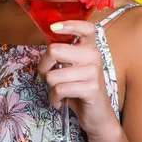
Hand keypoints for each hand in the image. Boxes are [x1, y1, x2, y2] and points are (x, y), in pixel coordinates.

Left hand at [37, 20, 117, 138]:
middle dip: (43, 67)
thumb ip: (63, 57)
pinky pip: (59, 89)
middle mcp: (94, 56)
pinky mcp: (91, 88)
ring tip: (58, 92)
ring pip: (53, 75)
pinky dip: (54, 98)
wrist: (98, 116)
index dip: (69, 25)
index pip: (86, 28)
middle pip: (55, 50)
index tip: (54, 27)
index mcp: (90, 48)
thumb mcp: (72, 70)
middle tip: (46, 76)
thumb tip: (45, 50)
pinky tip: (60, 101)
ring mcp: (93, 72)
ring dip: (50, 88)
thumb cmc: (80, 90)